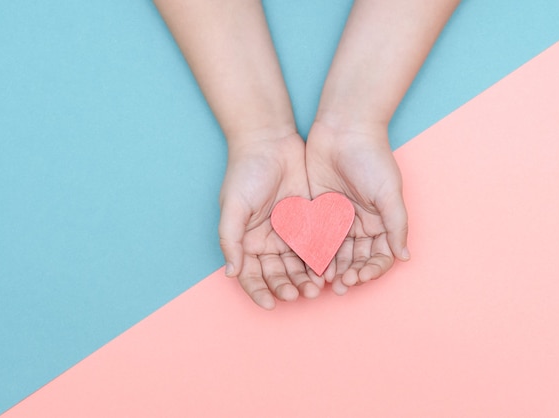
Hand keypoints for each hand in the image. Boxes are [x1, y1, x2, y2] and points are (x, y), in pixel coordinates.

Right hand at [219, 132, 322, 308]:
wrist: (270, 142)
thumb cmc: (245, 172)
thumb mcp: (233, 206)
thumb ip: (231, 240)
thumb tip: (230, 272)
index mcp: (246, 242)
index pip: (251, 276)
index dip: (259, 292)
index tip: (271, 304)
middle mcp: (268, 242)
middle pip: (278, 275)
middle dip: (288, 287)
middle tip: (301, 294)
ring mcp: (289, 233)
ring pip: (298, 265)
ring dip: (306, 279)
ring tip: (316, 288)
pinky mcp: (309, 222)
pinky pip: (315, 246)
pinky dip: (320, 260)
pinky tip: (328, 270)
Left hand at [305, 121, 409, 294]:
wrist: (344, 129)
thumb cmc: (372, 158)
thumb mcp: (389, 192)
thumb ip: (396, 225)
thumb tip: (404, 257)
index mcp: (381, 222)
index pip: (379, 256)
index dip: (371, 270)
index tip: (359, 277)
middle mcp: (360, 224)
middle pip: (356, 259)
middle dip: (350, 274)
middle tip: (340, 286)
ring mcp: (337, 219)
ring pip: (334, 253)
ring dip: (331, 269)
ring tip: (322, 281)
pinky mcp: (317, 212)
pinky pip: (315, 237)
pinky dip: (313, 253)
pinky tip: (308, 264)